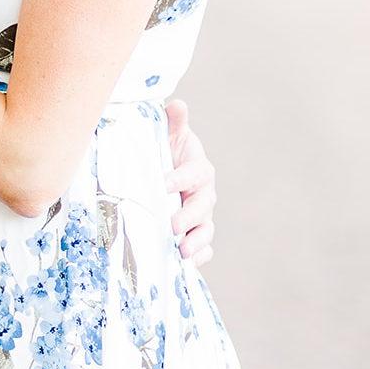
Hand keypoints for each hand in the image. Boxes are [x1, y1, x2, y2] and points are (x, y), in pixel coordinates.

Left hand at [165, 99, 216, 265]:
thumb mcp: (168, 134)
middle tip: (172, 225)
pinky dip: (200, 254)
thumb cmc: (166, 149)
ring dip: (197, 241)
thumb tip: (178, 105)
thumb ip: (173, 122)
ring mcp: (201, 213)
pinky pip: (204, 245)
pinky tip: (189, 263)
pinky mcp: (196, 230)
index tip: (163, 184)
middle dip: (189, 216)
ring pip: (206, 228)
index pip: (194, 173)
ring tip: (183, 251)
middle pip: (203, 205)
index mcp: (198, 167)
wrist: (164, 168)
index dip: (180, 178)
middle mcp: (204, 192)